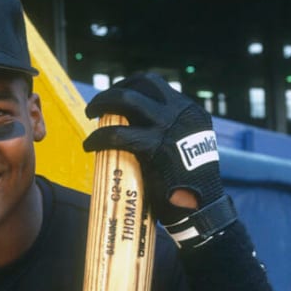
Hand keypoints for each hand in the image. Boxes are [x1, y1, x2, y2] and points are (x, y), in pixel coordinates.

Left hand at [83, 72, 234, 246]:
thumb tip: (132, 129)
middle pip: (142, 82)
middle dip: (113, 90)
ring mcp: (170, 126)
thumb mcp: (182, 148)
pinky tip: (89, 145)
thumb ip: (164, 135)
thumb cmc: (187, 184)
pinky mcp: (156, 146)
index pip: (154, 84)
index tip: (113, 98)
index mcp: (189, 111)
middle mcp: (182, 112)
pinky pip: (119, 134)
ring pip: (128, 99)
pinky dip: (99, 137)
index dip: (129, 85)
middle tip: (95, 106)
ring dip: (102, 102)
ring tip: (88, 115)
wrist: (202, 208)